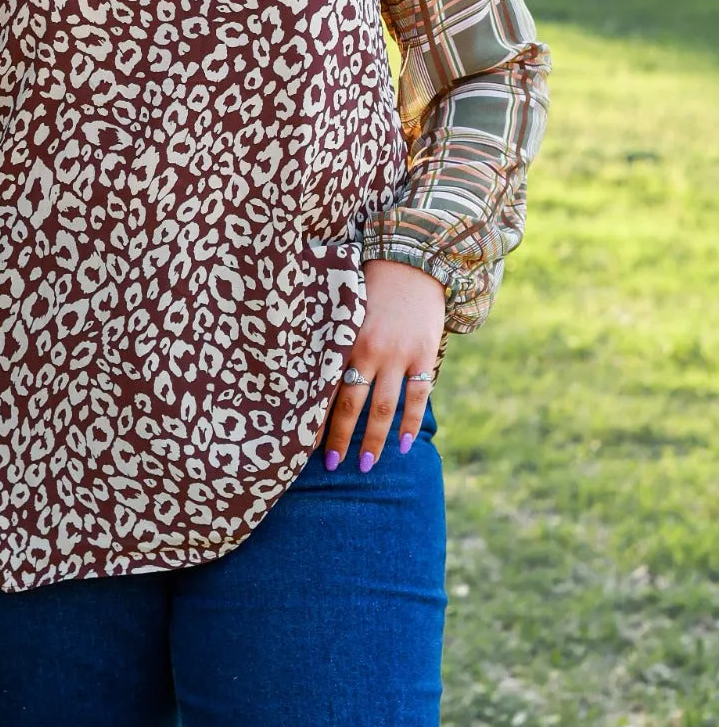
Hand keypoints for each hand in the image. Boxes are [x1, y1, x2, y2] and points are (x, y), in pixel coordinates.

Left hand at [313, 259, 443, 468]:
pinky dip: (411, 423)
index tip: (303, 445)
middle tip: (331, 465)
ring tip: (365, 465)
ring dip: (374, 440)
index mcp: (343, 340)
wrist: (412, 261)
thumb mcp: (345, 311)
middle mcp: (368, 351)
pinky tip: (404, 445)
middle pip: (351, 406)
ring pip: (383, 409)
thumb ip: (333, 341)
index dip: (315, 418)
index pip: (325, 388)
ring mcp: (398, 355)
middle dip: (340, 438)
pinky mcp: (423, 355)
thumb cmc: (371, 286)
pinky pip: (417, 397)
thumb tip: (310, 374)